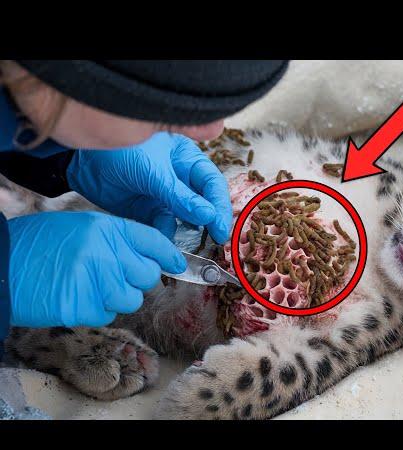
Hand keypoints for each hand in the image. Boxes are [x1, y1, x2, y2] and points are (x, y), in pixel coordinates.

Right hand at [7, 211, 186, 327]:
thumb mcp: (80, 227)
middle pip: (147, 275)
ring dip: (116, 297)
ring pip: (132, 299)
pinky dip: (95, 310)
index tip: (176, 263)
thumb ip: (115, 239)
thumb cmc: (37, 245)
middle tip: (112, 276)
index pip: (153, 241)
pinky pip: (107, 314)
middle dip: (135, 279)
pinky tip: (74, 296)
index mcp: (107, 228)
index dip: (168, 254)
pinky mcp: (82, 307)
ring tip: (88, 286)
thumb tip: (149, 255)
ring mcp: (96, 281)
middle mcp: (106, 253)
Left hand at [67, 133, 232, 242]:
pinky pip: (164, 225)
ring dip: (185, 229)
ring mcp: (165, 195)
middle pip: (203, 202)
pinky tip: (161, 237)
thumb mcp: (153, 173)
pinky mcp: (149, 210)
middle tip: (215, 239)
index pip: (211, 183)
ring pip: (185, 217)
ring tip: (185, 240)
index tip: (221, 228)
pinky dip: (164, 233)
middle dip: (208, 220)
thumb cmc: (118, 152)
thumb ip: (180, 196)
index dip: (220, 205)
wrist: (78, 163)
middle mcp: (180, 177)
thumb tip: (208, 215)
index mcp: (186, 158)